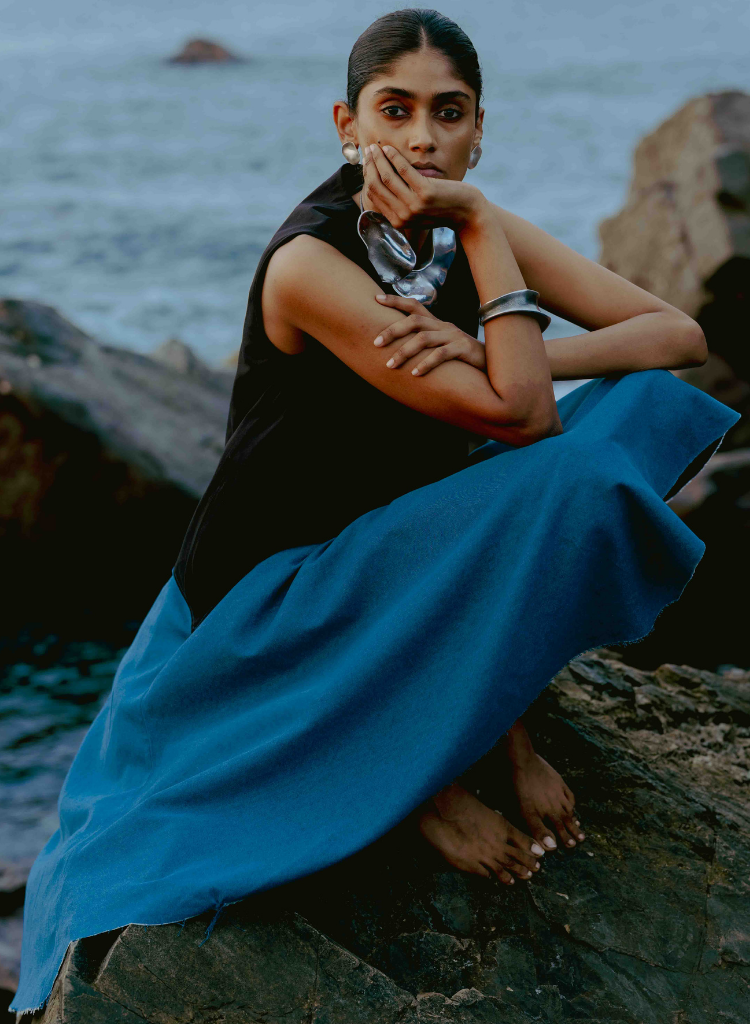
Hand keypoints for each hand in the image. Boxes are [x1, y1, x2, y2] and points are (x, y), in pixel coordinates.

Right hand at [362, 143, 487, 232]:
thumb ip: (400, 203)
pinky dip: (394, 157)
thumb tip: (381, 182)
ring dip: (379, 158)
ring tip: (376, 146)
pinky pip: (403, 170)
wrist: (467, 214)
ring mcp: (413, 205)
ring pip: (387, 177)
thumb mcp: (417, 211)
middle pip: (377, 186)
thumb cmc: (442, 209)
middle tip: (368, 150)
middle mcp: (403, 216)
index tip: (367, 162)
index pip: (374, 196)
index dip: (368, 176)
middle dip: (370, 165)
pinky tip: (390, 148)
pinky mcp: (425, 193)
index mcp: (398, 222)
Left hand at [373, 294, 485, 375]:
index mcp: (437, 324)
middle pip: (414, 320)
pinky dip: (426, 364)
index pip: (414, 306)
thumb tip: (399, 349)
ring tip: (390, 365)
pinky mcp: (463, 349)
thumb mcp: (443, 346)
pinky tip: (415, 374)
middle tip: (375, 343)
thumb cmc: (462, 359)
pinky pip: (441, 355)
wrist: (493, 365)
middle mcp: (443, 326)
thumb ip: (426, 345)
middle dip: (392, 330)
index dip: (395, 300)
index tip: (376, 298)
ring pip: (424, 339)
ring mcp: (454, 336)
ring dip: (404, 351)